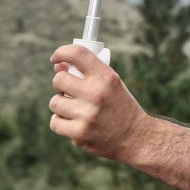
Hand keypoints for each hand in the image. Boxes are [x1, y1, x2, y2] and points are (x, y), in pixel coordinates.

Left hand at [49, 44, 149, 160]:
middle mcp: (96, 93)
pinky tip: (74, 122)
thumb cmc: (121, 106)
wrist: (135, 136)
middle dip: (61, 84)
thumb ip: (87, 73)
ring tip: (76, 108)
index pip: (77, 54)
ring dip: (61, 104)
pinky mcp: (79, 133)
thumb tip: (58, 66)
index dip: (62, 52)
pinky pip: (55, 122)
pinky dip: (61, 122)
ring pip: (54, 102)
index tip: (56, 58)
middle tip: (70, 90)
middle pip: (59, 80)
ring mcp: (86, 114)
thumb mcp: (111, 83)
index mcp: (106, 77)